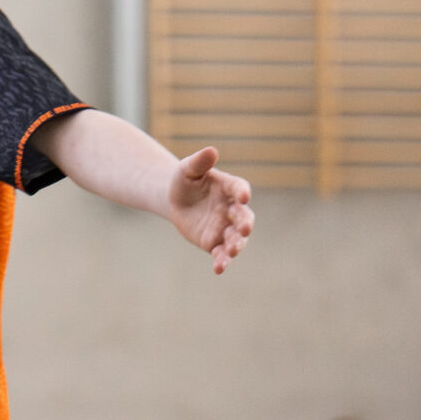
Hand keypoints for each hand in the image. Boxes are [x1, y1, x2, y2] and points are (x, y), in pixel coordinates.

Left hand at [166, 146, 254, 274]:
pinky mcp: (215, 243)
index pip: (240, 189)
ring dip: (237, 245)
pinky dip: (222, 261)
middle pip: (244, 217)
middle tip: (245, 228)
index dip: (242, 192)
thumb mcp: (187, 169)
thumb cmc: (184, 180)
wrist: (175, 200)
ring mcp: (225, 228)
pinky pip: (221, 254)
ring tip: (232, 250)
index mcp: (229, 188)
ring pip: (236, 239)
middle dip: (245, 223)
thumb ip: (199, 162)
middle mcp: (232, 209)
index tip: (243, 196)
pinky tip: (218, 269)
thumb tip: (211, 150)